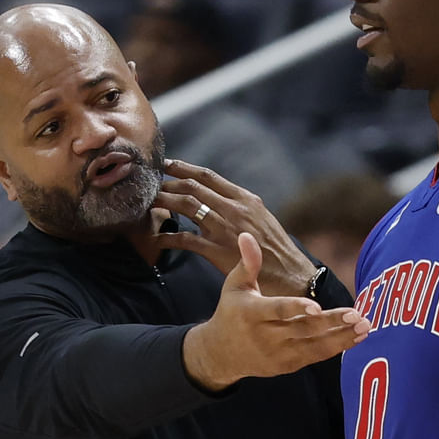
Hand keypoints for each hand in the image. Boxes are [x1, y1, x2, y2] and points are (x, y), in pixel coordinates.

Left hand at [155, 159, 318, 297]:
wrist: (290, 275)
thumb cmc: (276, 249)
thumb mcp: (262, 218)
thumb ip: (241, 206)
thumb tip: (222, 199)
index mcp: (244, 199)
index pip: (208, 176)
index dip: (183, 168)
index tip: (167, 164)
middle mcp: (232, 209)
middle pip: (192, 187)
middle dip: (167, 183)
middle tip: (150, 184)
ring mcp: (223, 228)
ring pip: (185, 206)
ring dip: (163, 202)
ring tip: (148, 203)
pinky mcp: (216, 251)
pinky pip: (184, 240)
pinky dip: (167, 237)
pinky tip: (156, 239)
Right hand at [182, 233, 367, 390]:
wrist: (220, 354)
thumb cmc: (231, 312)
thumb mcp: (234, 286)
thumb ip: (247, 263)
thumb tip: (247, 235)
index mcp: (251, 313)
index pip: (277, 310)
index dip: (296, 308)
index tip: (317, 307)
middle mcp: (265, 336)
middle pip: (303, 329)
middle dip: (331, 322)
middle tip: (357, 314)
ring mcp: (277, 354)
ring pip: (314, 346)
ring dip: (342, 337)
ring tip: (365, 326)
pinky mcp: (287, 365)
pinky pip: (315, 356)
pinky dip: (337, 347)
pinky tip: (357, 337)